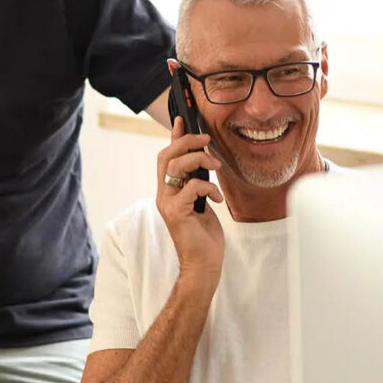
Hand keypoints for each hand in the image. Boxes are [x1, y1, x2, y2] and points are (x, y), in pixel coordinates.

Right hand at [156, 117, 225, 282]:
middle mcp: (164, 194)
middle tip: (206, 140)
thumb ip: (197, 183)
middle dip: (186, 142)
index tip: (182, 119)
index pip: (166, 156)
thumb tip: (204, 161)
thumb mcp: (202, 202)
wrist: (203, 263)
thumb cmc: (203, 234)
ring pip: (175, 167)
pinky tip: (217, 199)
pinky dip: (208, 188)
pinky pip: (191, 188)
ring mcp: (167, 203)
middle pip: (167, 156)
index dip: (174, 136)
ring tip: (216, 166)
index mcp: (169, 190)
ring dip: (198, 160)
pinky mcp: (176, 213)